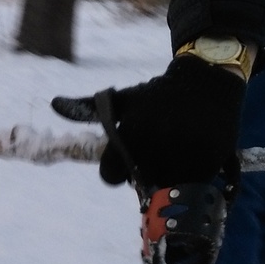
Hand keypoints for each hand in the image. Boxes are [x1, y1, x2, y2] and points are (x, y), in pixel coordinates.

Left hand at [52, 55, 246, 263]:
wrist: (208, 77)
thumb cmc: (158, 94)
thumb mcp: (121, 99)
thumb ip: (86, 107)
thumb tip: (54, 103)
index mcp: (131, 131)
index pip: (109, 175)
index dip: (115, 171)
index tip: (126, 161)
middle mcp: (157, 143)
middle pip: (139, 183)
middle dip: (143, 174)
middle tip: (155, 154)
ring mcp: (185, 152)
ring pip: (167, 186)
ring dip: (168, 177)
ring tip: (173, 154)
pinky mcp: (210, 158)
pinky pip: (194, 184)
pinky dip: (191, 176)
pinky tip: (191, 155)